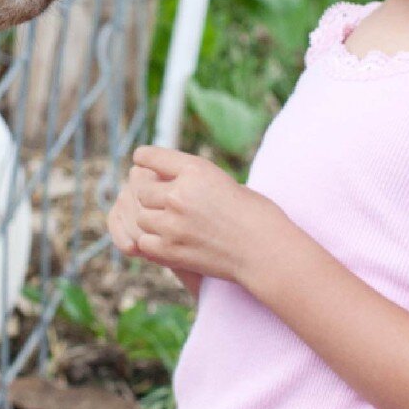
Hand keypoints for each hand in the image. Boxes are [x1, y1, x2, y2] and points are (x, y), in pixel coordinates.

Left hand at [107, 144, 261, 290]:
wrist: (267, 251)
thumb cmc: (255, 215)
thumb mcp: (224, 182)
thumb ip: (193, 180)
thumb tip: (163, 181)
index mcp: (195, 169)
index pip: (152, 156)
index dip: (145, 158)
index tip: (141, 161)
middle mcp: (179, 194)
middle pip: (142, 189)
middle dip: (151, 194)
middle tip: (162, 202)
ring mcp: (172, 224)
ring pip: (140, 216)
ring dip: (151, 219)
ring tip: (170, 224)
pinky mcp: (170, 251)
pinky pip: (144, 242)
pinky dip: (152, 242)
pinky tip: (168, 242)